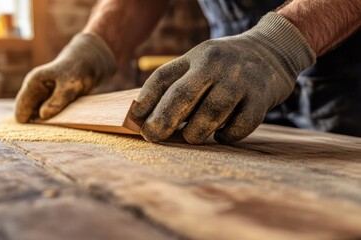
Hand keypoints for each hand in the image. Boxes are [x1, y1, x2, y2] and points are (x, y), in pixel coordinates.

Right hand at [15, 33, 114, 122]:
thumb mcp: (70, 86)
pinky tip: (62, 122)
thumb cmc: (77, 72)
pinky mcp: (48, 101)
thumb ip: (58, 100)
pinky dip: (52, 121)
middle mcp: (33, 90)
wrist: (87, 65)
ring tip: (59, 126)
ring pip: (37, 117)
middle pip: (27, 115)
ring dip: (46, 124)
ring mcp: (40, 96)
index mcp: (33, 83)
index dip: (28, 123)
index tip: (43, 131)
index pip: (21, 110)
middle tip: (53, 130)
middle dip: (37, 125)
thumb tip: (43, 116)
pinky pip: (46, 116)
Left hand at [131, 12, 315, 143]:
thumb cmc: (226, 66)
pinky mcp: (262, 96)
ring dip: (196, 131)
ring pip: (211, 111)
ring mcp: (240, 79)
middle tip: (152, 137)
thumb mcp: (200, 62)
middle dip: (163, 120)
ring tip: (191, 138)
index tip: (134, 119)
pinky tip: (221, 136)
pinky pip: (241, 124)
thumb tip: (149, 118)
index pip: (163, 77)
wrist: (273, 51)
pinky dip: (228, 135)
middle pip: (183, 94)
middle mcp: (216, 64)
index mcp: (196, 56)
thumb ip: (178, 84)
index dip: (145, 100)